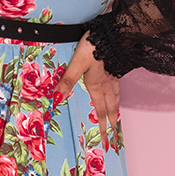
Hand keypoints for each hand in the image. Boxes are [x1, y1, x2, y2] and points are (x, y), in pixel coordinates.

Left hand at [57, 32, 119, 147]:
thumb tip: (57, 98)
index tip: (106, 140)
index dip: (103, 126)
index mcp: (97, 86)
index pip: (101, 111)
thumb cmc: (95, 48)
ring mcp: (113, 76)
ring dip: (116, 109)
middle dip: (112, 122)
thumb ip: (67, 80)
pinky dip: (118, 94)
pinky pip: (118, 87)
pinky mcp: (116, 67)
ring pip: (116, 97)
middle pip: (111, 107)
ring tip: (117, 118)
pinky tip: (116, 91)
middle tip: (114, 135)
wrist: (113, 34)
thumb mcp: (77, 64)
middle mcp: (107, 84)